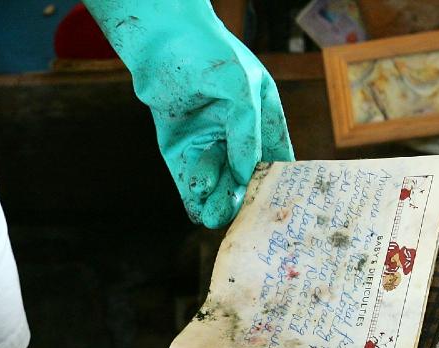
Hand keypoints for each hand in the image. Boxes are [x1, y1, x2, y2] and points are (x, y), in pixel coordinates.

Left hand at [82, 0, 294, 227]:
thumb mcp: (240, 87)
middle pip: (245, 177)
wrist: (159, 42)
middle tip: (234, 213)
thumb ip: (247, 129)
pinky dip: (194, 198)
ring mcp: (208, 143)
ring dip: (217, 199)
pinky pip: (189, 181)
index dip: (279, 183)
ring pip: (218, 183)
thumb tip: (246, 173)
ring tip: (211, 209)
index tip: (278, 207)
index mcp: (263, 117)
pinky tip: (197, 209)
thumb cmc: (208, 54)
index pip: (277, 157)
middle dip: (241, 197)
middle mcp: (237, 135)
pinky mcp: (180, 150)